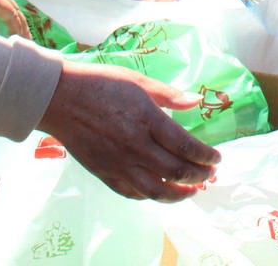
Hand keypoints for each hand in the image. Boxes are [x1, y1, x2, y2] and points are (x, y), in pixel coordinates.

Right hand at [38, 61, 219, 200]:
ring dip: (180, 194)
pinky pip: (132, 193)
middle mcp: (136, 146)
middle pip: (177, 171)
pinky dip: (151, 196)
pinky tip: (160, 191)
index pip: (186, 147)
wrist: (60, 98)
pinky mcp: (104, 173)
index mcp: (147, 120)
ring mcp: (119, 163)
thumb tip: (197, 101)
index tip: (217, 158)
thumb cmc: (100, 83)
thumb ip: (169, 96)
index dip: (206, 156)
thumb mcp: (139, 81)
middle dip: (199, 176)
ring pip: (157, 190)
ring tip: (192, 191)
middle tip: (210, 175)